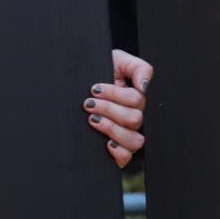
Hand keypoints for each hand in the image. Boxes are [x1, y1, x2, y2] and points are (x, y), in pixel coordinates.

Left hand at [84, 49, 153, 167]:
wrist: (73, 87)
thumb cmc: (96, 73)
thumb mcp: (118, 61)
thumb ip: (139, 68)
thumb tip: (145, 86)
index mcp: (134, 98)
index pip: (136, 100)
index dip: (115, 94)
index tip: (94, 88)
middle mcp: (132, 117)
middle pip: (134, 119)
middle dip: (108, 109)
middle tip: (88, 104)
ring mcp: (125, 135)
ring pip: (134, 140)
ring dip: (111, 128)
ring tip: (92, 119)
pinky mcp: (116, 150)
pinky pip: (127, 157)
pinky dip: (119, 151)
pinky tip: (106, 143)